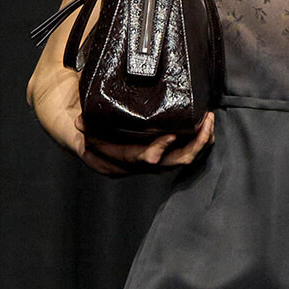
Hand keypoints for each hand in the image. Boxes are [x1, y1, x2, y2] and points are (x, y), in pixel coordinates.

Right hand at [77, 109, 215, 176]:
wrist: (88, 141)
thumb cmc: (87, 130)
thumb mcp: (83, 128)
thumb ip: (86, 126)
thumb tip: (80, 123)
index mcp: (120, 162)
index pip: (142, 159)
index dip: (159, 149)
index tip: (173, 135)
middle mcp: (138, 167)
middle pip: (172, 162)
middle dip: (193, 145)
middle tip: (204, 123)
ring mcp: (152, 164)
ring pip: (182, 159)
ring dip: (200, 143)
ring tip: (209, 121)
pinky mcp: (161, 158)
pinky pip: (184, 154)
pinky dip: (197, 142)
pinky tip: (206, 127)